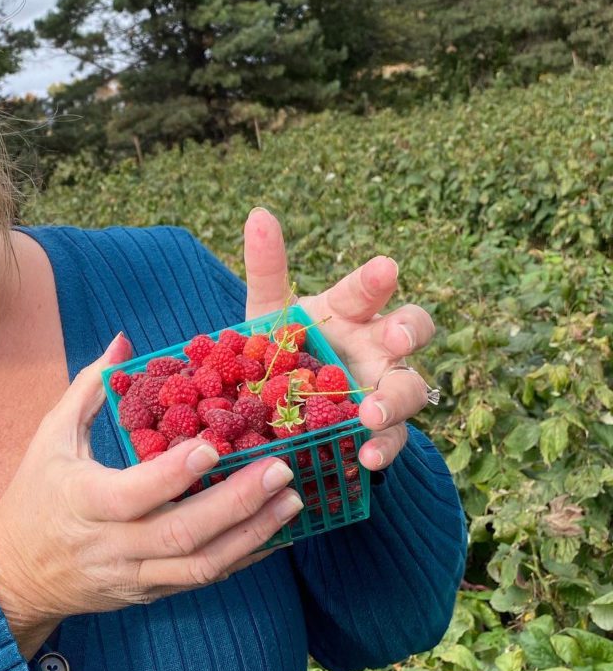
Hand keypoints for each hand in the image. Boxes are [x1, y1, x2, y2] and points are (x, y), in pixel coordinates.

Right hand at [0, 334, 302, 658]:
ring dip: (252, 534)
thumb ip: (89, 388)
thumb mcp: (51, 436)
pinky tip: (276, 533)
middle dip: (236, 503)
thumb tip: (124, 341)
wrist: (15, 576)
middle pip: (181, 533)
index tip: (210, 446)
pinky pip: (202, 579)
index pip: (133, 494)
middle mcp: (113, 546)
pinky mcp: (150, 593)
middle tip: (281, 470)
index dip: (172, 475)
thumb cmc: (34, 495)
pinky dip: (243, 558)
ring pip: (200, 564)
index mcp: (84, 502)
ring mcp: (134, 575)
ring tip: (293, 501)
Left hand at [243, 207, 435, 471]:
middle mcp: (376, 345)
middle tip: (393, 338)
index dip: (377, 279)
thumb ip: (266, 268)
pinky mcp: (380, 431)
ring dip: (395, 399)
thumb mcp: (268, 314)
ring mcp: (383, 388)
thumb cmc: (284, 350)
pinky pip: (393, 439)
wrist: (281, 409)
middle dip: (406, 330)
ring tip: (370, 413)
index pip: (368, 288)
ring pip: (411, 388)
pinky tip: (365, 457)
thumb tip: (258, 214)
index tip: (384, 268)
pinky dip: (382, 448)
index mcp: (350, 311)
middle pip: (410, 330)